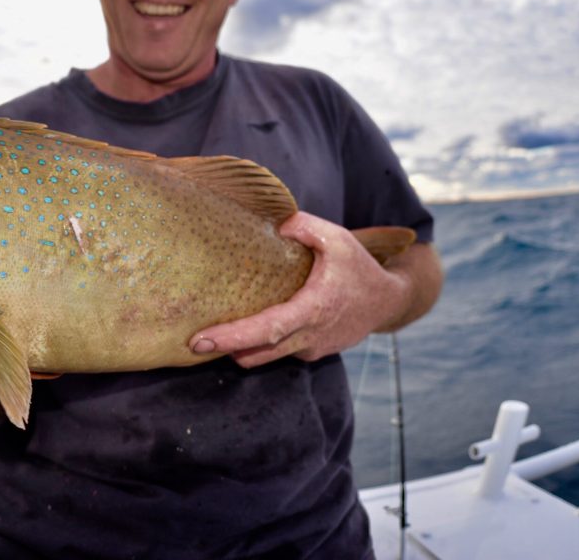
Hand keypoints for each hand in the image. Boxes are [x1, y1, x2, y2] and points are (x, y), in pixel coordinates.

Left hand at [189, 212, 413, 367]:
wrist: (387, 301)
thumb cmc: (359, 267)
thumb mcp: (338, 238)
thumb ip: (307, 226)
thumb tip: (278, 224)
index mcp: (314, 309)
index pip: (267, 330)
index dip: (232, 336)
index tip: (200, 340)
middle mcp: (310, 337)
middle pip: (257, 353)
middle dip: (223, 348)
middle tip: (191, 341)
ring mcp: (310, 349)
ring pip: (265, 356)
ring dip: (240, 347)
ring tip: (215, 331)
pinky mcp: (311, 352)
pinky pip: (278, 352)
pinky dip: (259, 344)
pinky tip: (249, 325)